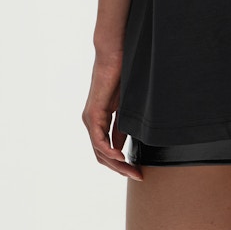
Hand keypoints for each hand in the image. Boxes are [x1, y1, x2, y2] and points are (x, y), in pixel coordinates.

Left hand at [81, 50, 143, 180]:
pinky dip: (109, 151)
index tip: (139, 171)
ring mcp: (90, 118)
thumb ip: (122, 127)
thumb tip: (123, 148)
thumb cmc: (122, 74)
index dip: (123, 164)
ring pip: (100, 152)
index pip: (108, 150)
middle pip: (103, 156)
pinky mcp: (93, 113)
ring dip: (117, 165)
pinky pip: (99, 140)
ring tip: (133, 170)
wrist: (114, 53)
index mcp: (100, 120)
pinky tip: (121, 157)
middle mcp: (92, 122)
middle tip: (138, 176)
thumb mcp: (125, 107)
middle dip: (121, 169)